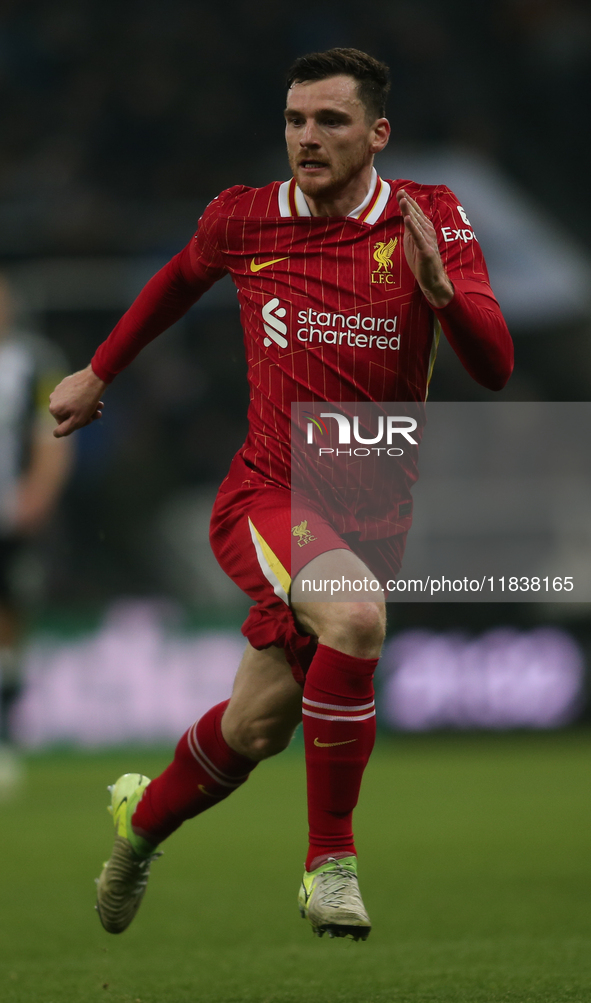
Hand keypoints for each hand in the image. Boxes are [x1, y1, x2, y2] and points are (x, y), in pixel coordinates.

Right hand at [49, 364, 106, 436]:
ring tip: (100, 405)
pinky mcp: (67, 382)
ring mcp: (59, 389)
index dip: (80, 424)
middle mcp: (53, 398)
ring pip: (74, 404)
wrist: (95, 378)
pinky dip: (84, 398)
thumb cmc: (87, 401)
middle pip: (70, 413)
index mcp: (53, 408)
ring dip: (87, 407)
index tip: (90, 419)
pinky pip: (74, 394)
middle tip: (99, 413)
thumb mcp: (77, 420)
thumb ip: (65, 430)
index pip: (66, 423)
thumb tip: (55, 434)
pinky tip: (95, 397)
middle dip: (85, 415)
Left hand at [396, 189, 453, 307]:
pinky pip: (417, 237)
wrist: (431, 279)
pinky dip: (412, 227)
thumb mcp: (412, 242)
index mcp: (424, 229)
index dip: (408, 202)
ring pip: (416, 223)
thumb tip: (405, 216)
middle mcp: (427, 232)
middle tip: (401, 191)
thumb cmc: (421, 261)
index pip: (415, 213)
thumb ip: (410, 229)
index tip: (401, 191)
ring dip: (410, 211)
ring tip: (403, 200)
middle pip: (416, 215)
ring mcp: (427, 240)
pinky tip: (407, 219)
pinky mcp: (425, 250)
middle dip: (408, 203)